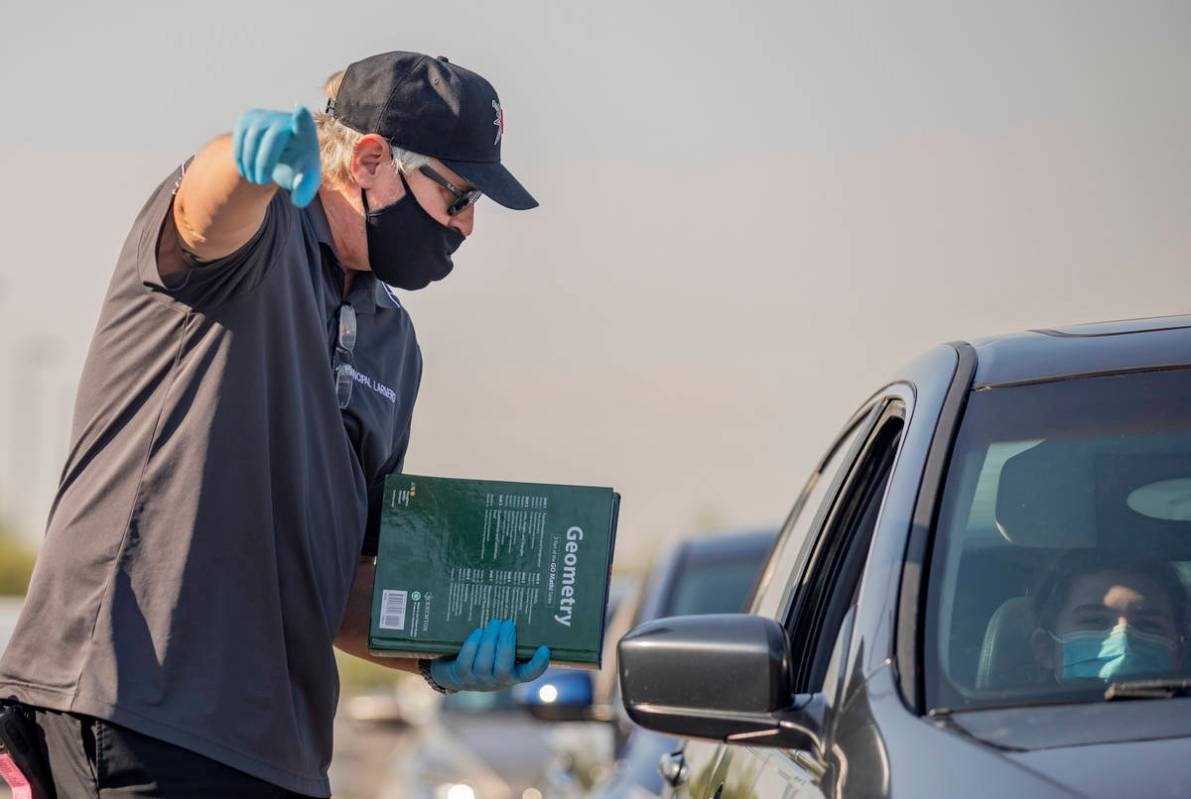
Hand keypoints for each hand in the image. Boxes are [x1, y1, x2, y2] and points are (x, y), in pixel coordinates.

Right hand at [231, 106, 320, 206]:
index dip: (302, 119)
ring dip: (251, 161)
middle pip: (274, 136)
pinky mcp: (249, 118)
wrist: (280, 156)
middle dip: (264, 161)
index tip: (301, 113)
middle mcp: (286, 119)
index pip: (305, 123)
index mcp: (306, 133)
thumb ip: (305, 191)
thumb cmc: (298, 169)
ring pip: (254, 136)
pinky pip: (240, 136)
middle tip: (259, 182)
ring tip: (254, 179)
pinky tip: (246, 170)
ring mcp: (267, 116)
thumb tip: (298, 199)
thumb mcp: (305, 182)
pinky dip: (240, 156)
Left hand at [430, 619, 549, 691]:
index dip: (538, 665)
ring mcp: (477, 681)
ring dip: (489, 642)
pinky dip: (472, 646)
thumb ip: (512, 639)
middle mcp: (497, 682)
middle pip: (503, 669)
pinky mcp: (461, 676)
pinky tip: (478, 632)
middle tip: (507, 623)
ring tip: (494, 623)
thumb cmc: (487, 654)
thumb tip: (523, 610)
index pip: (529, 675)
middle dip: (505, 645)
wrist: (455, 671)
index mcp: (513, 674)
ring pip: (484, 665)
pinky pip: (466, 662)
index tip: (544, 649)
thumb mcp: (501, 651)